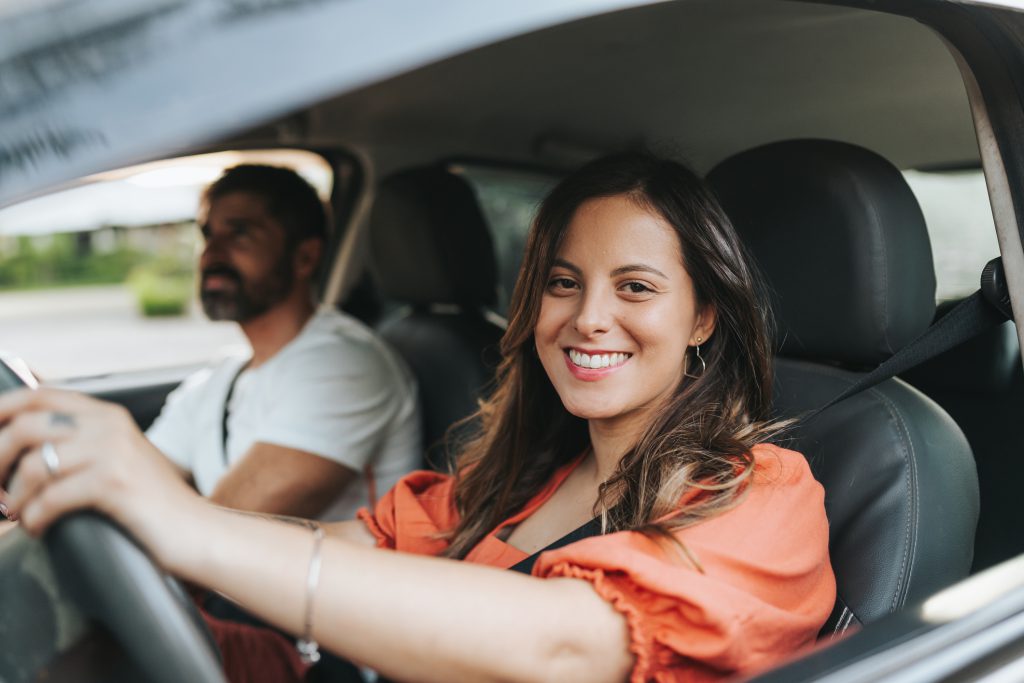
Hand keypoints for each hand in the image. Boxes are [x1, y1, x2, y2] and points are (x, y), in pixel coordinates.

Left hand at [0, 388, 202, 563]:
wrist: (198, 532)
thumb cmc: (155, 505)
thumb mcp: (120, 460)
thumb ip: (82, 445)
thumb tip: (22, 450)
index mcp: (108, 415)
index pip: (39, 395)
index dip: (1, 411)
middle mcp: (110, 425)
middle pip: (27, 426)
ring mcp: (114, 452)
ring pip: (33, 464)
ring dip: (14, 497)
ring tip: (20, 515)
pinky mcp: (114, 483)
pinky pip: (50, 497)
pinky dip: (35, 517)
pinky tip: (40, 528)